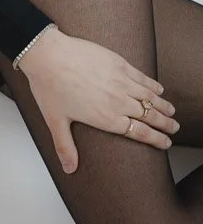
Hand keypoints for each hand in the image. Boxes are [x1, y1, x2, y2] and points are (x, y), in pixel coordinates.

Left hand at [16, 27, 179, 173]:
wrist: (48, 55)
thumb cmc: (49, 86)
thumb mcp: (55, 120)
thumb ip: (65, 146)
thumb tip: (69, 169)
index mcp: (107, 118)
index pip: (140, 133)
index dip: (156, 139)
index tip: (166, 143)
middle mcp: (119, 101)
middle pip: (150, 116)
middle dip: (165, 124)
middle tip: (174, 128)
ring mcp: (121, 81)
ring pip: (150, 97)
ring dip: (163, 106)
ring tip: (171, 112)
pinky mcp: (119, 64)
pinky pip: (142, 77)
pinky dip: (153, 85)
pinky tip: (159, 89)